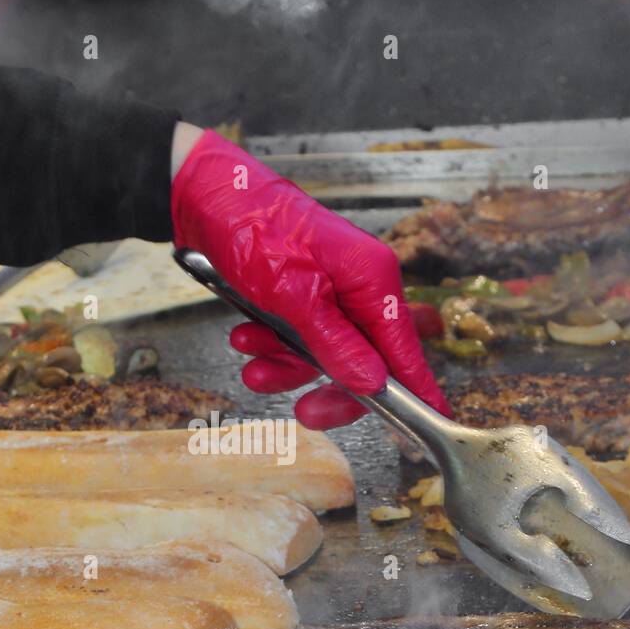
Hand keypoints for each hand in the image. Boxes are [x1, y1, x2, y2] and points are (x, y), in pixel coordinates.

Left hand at [170, 128, 450, 429]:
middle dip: (331, 389)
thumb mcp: (294, 296)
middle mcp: (359, 286)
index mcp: (372, 279)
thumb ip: (336, 344)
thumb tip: (373, 383)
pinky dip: (272, 347)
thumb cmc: (252, 229)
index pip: (406, 350)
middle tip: (306, 413)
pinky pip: (298, 340)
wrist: (201, 197)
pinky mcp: (301, 296)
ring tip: (251, 363)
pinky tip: (245, 338)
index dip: (418, 395)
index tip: (427, 431)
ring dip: (287, 367)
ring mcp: (330, 292)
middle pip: (365, 362)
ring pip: (325, 356)